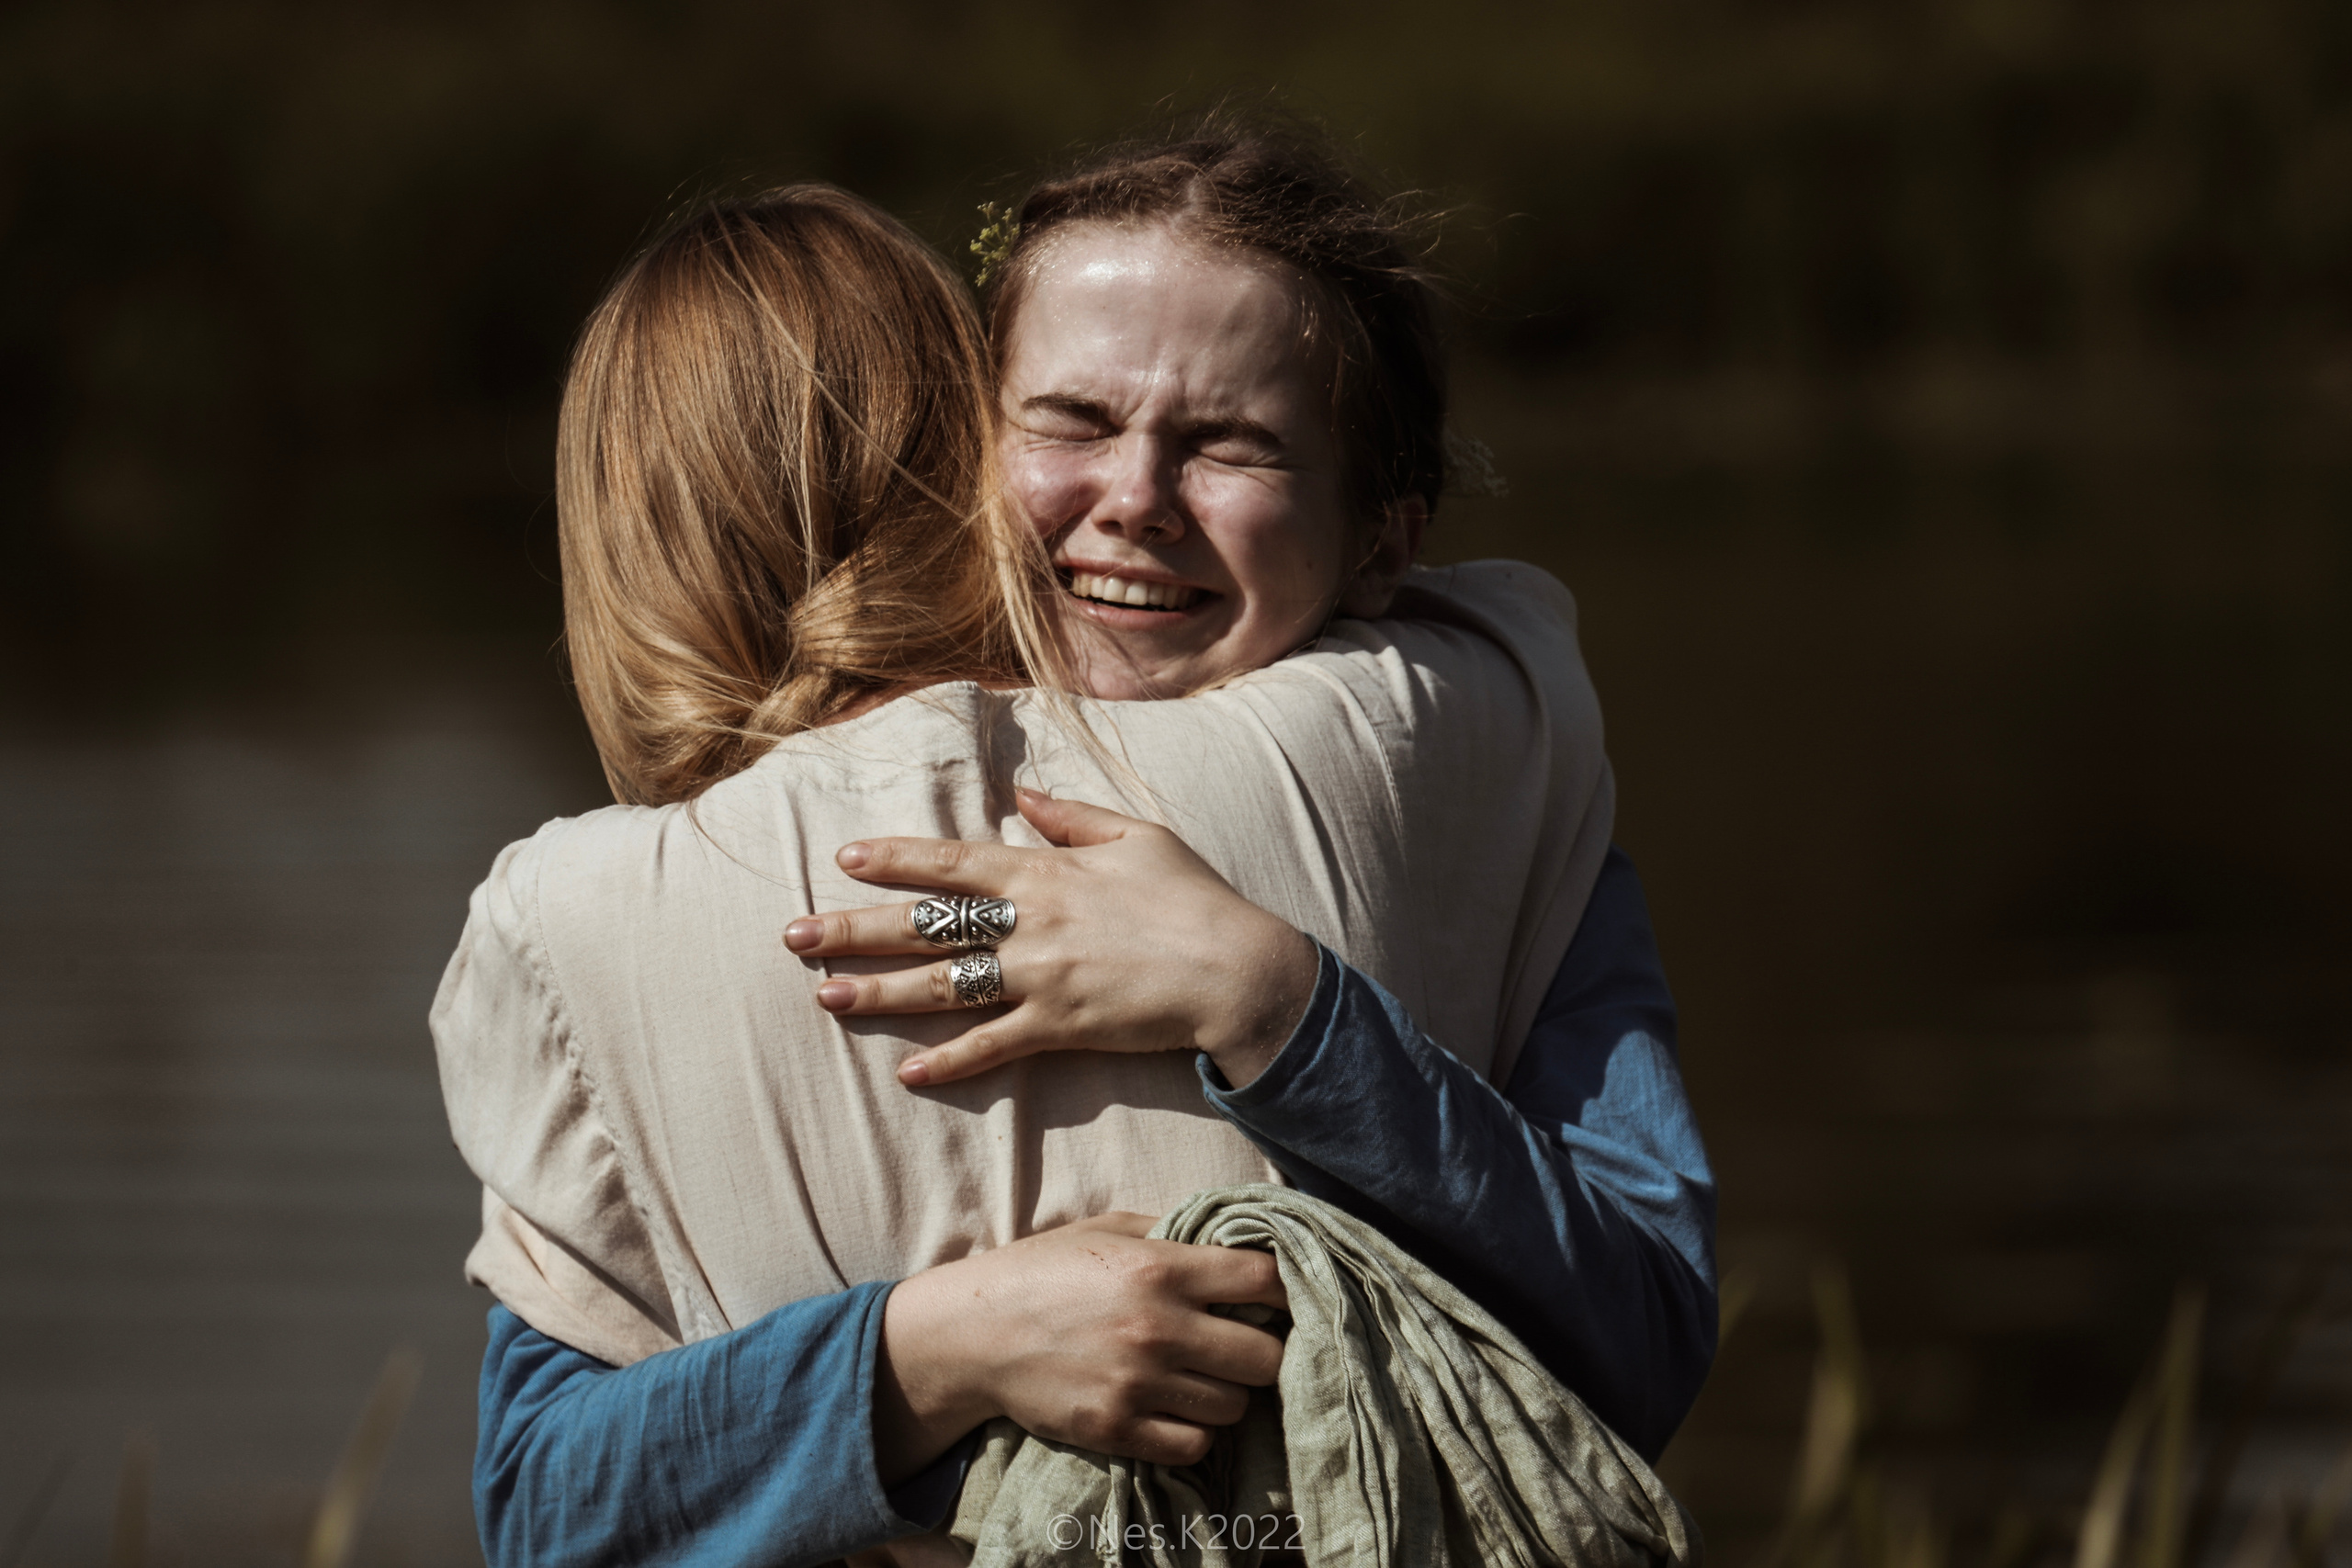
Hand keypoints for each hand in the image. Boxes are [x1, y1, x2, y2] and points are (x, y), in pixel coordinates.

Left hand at [784, 788, 1318, 1088]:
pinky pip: (993, 1045)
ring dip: (879, 993)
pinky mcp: (1061, 1026)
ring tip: (825, 997)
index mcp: (1046, 872)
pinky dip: (950, 1061)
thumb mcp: (1138, 835)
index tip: (844, 858)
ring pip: (942, 986)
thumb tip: (1023, 795)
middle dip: (855, 929)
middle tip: (794, 936)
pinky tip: (908, 1072)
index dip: (894, 860)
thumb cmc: (1194, 897)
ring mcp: (1042, 978)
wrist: (1238, 968)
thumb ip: (1073, 817)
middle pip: (925, 926)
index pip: (951, 864)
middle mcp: (1031, 924)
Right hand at [872, 1213, 1287, 1479]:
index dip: (1287, 1290)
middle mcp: (1158, 1327)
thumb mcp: (1107, 1229)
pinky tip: (1179, 1408)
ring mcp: (1139, 1384)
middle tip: (1246, 1344)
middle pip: (1266, 1356)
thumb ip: (1174, 1233)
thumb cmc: (1043, 1270)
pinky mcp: (1117, 1429)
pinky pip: (1195, 1445)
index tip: (1281, 1298)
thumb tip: (1237, 1238)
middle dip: (1266, 1351)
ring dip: (1229, 1393)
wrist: (974, 1332)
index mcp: (1161, 1268)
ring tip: (1206, 1376)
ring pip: (1235, 1406)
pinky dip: (1196, 1430)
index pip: (1265, 1281)